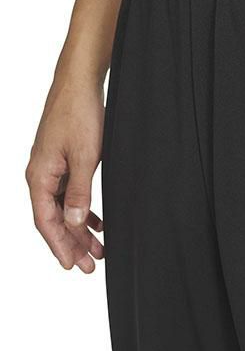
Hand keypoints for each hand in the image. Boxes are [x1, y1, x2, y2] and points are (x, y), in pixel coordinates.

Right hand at [26, 71, 104, 272]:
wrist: (79, 84)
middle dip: (73, 244)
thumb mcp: (84, 157)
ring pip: (64, 208)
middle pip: (55, 219)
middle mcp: (41, 175)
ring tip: (99, 249)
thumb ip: (79, 192)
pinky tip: (97, 222)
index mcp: (39, 176)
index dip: (60, 245)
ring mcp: (51, 168)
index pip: (46, 221)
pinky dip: (83, 210)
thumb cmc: (79, 115)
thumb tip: (76, 223)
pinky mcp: (63, 161)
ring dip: (81, 229)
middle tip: (91, 265)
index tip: (73, 266)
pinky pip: (70, 194)